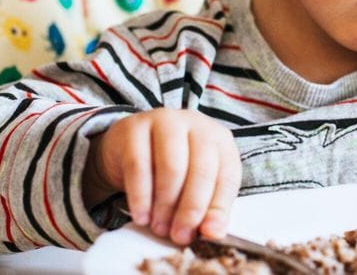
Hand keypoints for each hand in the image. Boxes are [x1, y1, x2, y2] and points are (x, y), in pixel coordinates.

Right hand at [83, 109, 241, 244]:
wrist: (128, 145)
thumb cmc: (169, 166)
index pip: (228, 174)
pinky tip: (141, 215)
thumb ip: (208, 206)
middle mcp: (196, 124)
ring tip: (160, 228)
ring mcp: (165, 121)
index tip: (208, 233)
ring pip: (172, 166)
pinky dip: (141, 196)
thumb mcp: (195, 184)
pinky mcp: (135, 127)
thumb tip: (213, 233)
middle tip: (180, 235)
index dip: (219, 207)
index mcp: (219, 139)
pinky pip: (139, 165)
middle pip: (202, 169)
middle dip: (191, 208)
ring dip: (166, 204)